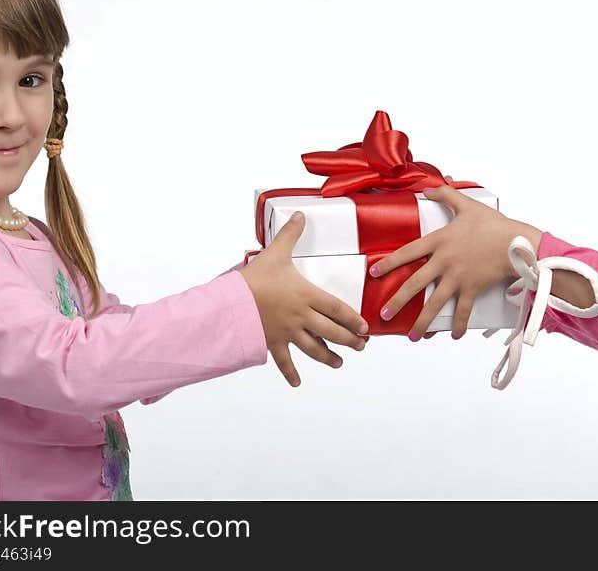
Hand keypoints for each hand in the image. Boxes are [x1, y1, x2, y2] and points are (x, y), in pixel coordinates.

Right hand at [240, 211, 368, 385]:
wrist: (231, 303)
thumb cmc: (255, 278)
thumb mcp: (275, 253)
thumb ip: (291, 235)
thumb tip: (300, 214)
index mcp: (306, 295)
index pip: (338, 309)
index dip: (354, 319)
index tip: (366, 328)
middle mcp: (302, 317)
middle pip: (332, 332)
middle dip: (350, 341)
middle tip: (361, 347)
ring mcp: (288, 332)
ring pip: (315, 348)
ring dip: (328, 357)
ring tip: (340, 363)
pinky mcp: (272, 343)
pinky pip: (284, 361)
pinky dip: (290, 373)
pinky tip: (297, 382)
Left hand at [370, 184, 540, 339]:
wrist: (516, 242)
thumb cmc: (492, 223)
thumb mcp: (467, 204)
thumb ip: (445, 194)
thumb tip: (429, 186)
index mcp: (439, 241)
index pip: (408, 252)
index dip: (390, 263)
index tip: (374, 273)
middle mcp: (444, 262)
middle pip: (415, 284)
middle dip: (397, 301)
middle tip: (383, 314)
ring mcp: (458, 278)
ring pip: (435, 303)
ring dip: (423, 322)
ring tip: (413, 337)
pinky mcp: (473, 289)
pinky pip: (464, 310)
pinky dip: (460, 324)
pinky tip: (454, 335)